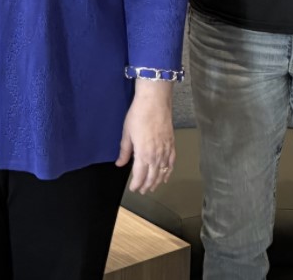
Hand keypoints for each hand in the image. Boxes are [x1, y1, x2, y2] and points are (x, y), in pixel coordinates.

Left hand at [116, 80, 174, 194]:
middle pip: (152, 176)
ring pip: (163, 171)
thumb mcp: (127, 133)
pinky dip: (169, 171)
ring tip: (153, 187)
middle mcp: (156, 155)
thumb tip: (120, 164)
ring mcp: (166, 150)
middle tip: (142, 191)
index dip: (137, 184)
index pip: (140, 175)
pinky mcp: (172, 144)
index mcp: (143, 154)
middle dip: (147, 185)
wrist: (155, 101)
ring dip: (157, 181)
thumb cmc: (138, 115)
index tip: (134, 189)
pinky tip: (166, 176)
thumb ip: (124, 151)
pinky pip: (172, 162)